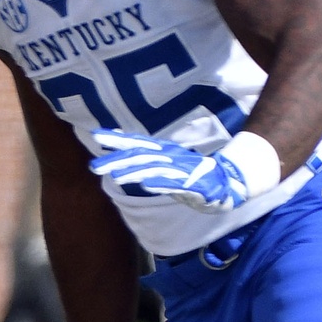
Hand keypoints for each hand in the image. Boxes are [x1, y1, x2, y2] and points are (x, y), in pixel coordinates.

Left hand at [89, 130, 255, 212]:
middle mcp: (170, 157)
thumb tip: (119, 141)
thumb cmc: (192, 172)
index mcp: (163, 151)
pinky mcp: (193, 184)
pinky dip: (161, 183)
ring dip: (134, 172)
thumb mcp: (166, 160)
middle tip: (94, 166)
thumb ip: (144, 153)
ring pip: (154, 170)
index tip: (95, 136)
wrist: (227, 181)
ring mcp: (182, 170)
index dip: (117, 139)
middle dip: (117, 161)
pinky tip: (146, 185)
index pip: (137, 143)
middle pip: (140, 157)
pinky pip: (175, 184)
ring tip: (115, 176)